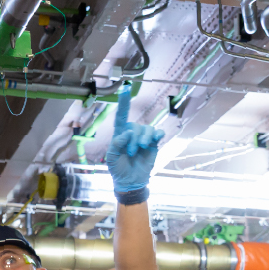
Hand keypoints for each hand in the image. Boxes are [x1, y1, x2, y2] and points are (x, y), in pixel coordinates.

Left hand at [105, 83, 163, 199]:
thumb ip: (116, 144)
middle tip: (130, 153)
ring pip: (146, 129)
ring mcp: (143, 137)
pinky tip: (155, 140)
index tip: (125, 89)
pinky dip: (156, 135)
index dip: (123, 103)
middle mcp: (132, 133)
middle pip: (135, 126)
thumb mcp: (111, 158)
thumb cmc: (118, 169)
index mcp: (119, 134)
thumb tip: (127, 132)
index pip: (121, 116)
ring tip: (139, 151)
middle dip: (133, 141)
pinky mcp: (153, 142)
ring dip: (142, 140)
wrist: (131, 180)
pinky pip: (157, 132)